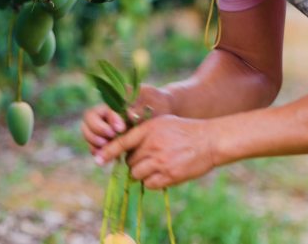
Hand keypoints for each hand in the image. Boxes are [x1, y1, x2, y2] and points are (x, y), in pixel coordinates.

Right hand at [81, 85, 172, 153]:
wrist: (161, 112)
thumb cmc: (155, 103)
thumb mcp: (149, 101)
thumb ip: (138, 108)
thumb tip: (128, 115)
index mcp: (114, 100)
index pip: (103, 109)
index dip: (110, 119)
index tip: (121, 128)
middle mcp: (105, 113)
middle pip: (88, 119)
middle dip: (97, 130)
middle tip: (110, 139)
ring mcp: (104, 127)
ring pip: (88, 133)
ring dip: (94, 142)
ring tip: (106, 149)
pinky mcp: (107, 141)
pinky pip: (95, 146)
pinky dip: (97, 151)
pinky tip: (106, 156)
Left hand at [95, 115, 215, 188]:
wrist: (209, 140)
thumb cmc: (184, 130)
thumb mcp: (162, 123)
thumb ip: (142, 133)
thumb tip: (124, 148)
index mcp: (148, 130)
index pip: (122, 142)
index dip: (108, 152)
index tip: (97, 159)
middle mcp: (152, 146)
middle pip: (129, 162)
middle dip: (134, 162)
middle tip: (146, 158)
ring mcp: (161, 162)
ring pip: (137, 174)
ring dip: (141, 172)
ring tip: (154, 165)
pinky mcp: (170, 176)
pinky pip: (150, 184)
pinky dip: (152, 181)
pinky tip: (161, 173)